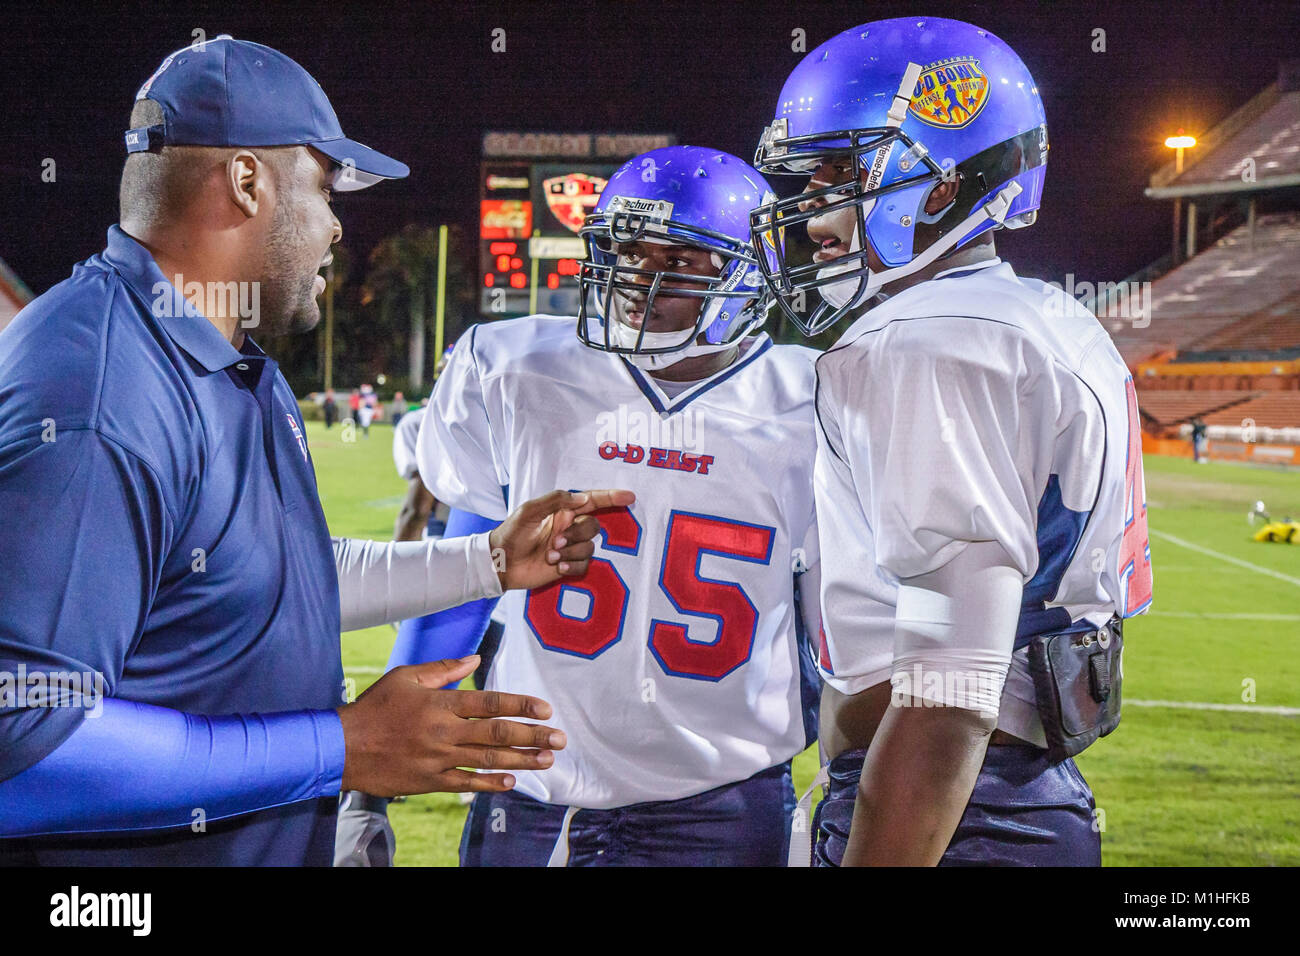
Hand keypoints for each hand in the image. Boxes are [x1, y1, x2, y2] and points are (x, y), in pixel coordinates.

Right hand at [336, 656, 565, 796]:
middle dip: (532, 736)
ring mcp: (438, 759)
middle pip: (497, 733)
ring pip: (487, 759)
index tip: (545, 709)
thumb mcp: (405, 677)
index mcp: (441, 703)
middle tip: (560, 739)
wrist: (341, 747)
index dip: (521, 706)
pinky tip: (512, 781)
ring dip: (521, 760)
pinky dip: (489, 782)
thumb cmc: (374, 708)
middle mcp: (444, 731)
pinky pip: (465, 782)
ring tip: (547, 760)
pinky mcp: (429, 781)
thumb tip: (474, 659)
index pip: (490, 703)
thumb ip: (443, 669)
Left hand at [489, 488, 635, 590]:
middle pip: (593, 526)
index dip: (611, 498)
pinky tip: (557, 567)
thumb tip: (583, 498)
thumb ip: (555, 500)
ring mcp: (569, 547)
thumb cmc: (511, 533)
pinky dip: (573, 566)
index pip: (592, 501)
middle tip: (556, 542)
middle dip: (578, 534)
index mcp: (562, 511)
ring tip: (551, 557)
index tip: (630, 497)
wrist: (501, 563)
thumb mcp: (529, 511)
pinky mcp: (567, 565)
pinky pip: (585, 565)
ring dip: (572, 552)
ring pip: (590, 547)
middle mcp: (568, 527)